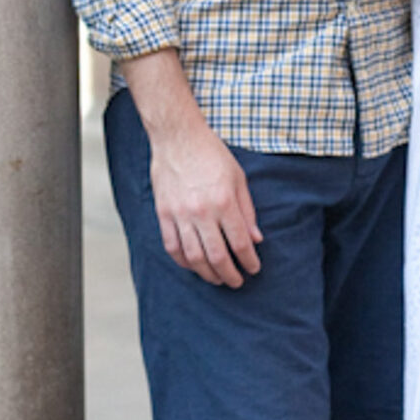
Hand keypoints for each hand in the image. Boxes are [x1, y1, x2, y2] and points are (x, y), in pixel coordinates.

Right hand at [150, 122, 261, 287]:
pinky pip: (172, 247)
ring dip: (207, 274)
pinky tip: (194, 265)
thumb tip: (256, 239)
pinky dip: (183, 262)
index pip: (240, 243)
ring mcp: (180, 214)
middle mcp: (202, 212)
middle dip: (230, 275)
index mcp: (224, 202)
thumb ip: (247, 211)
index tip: (253, 269)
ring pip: (194, 257)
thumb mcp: (238, 179)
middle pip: (218, 256)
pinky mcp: (163, 214)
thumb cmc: (211, 155)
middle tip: (237, 282)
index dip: (249, 261)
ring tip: (217, 279)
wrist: (178, 138)